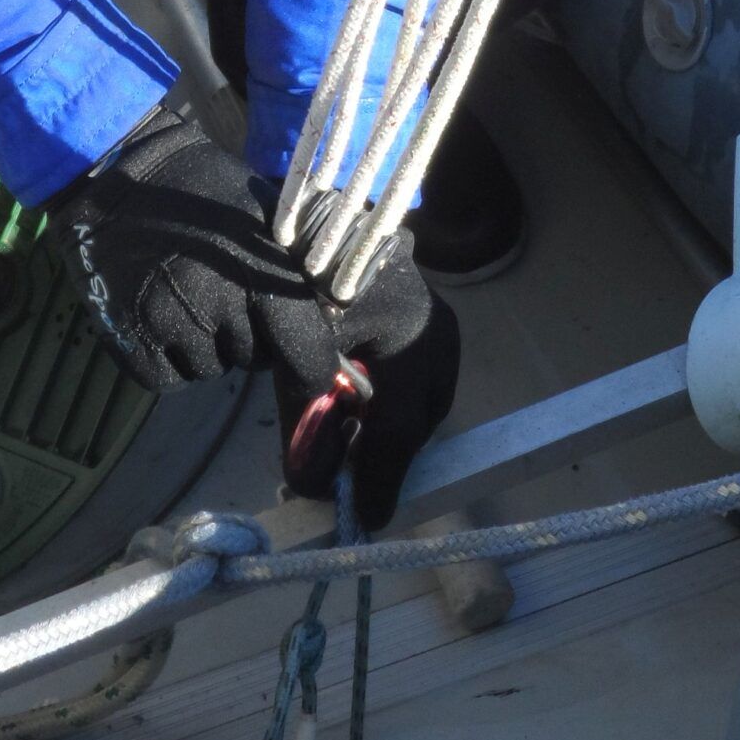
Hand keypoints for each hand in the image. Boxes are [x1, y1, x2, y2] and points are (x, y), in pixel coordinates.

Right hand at [48, 103, 339, 393]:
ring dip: (209, 348)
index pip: (302, 349)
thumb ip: (293, 271)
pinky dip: (170, 360)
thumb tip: (327, 322)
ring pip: (210, 369)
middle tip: (229, 298)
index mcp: (255, 271)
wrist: (121, 175)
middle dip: (251, 338)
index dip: (311, 367)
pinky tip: (163, 320)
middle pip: (255, 360)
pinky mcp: (130, 340)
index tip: (310, 371)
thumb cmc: (204, 189)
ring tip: (191, 301)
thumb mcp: (264, 216)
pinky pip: (167, 377)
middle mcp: (215, 304)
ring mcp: (168, 324)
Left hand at [274, 230, 459, 530]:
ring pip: (422, 402)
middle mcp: (437, 331)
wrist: (308, 222)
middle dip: (386, 457)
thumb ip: (308, 421)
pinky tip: (363, 415)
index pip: (400, 428)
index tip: (366, 516)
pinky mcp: (430, 323)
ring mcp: (440, 325)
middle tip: (357, 490)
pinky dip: (393, 404)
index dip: (381, 478)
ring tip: (353, 452)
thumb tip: (312, 486)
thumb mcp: (299, 354)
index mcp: (411, 336)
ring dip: (389, 431)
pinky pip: (419, 380)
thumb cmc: (300, 281)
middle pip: (418, 420)